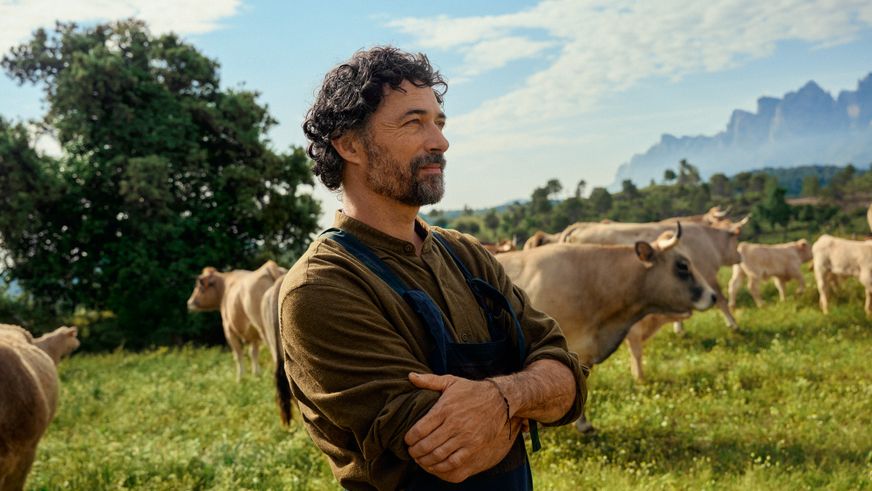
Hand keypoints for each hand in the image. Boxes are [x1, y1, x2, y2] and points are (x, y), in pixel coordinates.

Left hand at [404, 373, 518, 481]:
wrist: (499, 399)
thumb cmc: (471, 390)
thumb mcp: (451, 381)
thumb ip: (429, 380)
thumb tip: (410, 376)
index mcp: (444, 408)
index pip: (420, 429)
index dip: (409, 438)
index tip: (407, 441)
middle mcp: (453, 423)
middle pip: (427, 444)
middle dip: (415, 451)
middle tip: (411, 452)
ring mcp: (464, 436)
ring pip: (438, 455)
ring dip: (425, 460)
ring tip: (421, 459)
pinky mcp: (474, 446)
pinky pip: (454, 461)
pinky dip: (442, 466)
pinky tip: (436, 465)